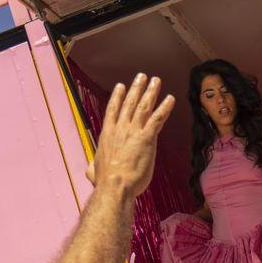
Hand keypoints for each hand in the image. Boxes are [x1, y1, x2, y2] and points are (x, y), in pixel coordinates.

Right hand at [89, 73, 175, 193]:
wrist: (114, 186)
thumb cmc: (104, 182)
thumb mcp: (93, 172)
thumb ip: (93, 167)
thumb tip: (91, 170)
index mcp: (107, 134)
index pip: (113, 110)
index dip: (118, 96)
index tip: (121, 86)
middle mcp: (120, 128)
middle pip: (130, 103)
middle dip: (137, 88)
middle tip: (142, 76)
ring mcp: (133, 132)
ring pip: (143, 106)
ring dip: (151, 92)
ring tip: (156, 80)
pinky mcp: (146, 138)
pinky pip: (157, 119)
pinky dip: (164, 108)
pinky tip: (171, 99)